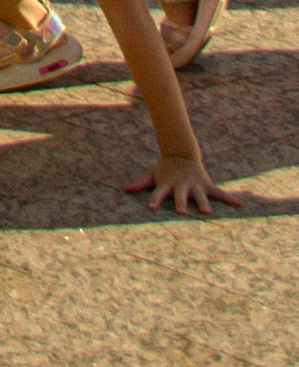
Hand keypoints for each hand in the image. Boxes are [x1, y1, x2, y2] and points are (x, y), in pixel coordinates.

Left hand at [127, 151, 245, 216]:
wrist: (181, 154)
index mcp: (167, 185)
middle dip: (180, 203)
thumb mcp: (152, 174)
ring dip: (203, 202)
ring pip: (199, 195)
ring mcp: (195, 185)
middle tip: (181, 212)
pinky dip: (230, 198)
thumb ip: (140, 182)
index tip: (151, 208)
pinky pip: (220, 193)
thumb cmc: (165, 170)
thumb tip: (125, 189)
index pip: (158, 194)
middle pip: (180, 196)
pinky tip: (240, 205)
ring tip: (207, 212)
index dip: (154, 200)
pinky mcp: (207, 185)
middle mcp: (181, 186)